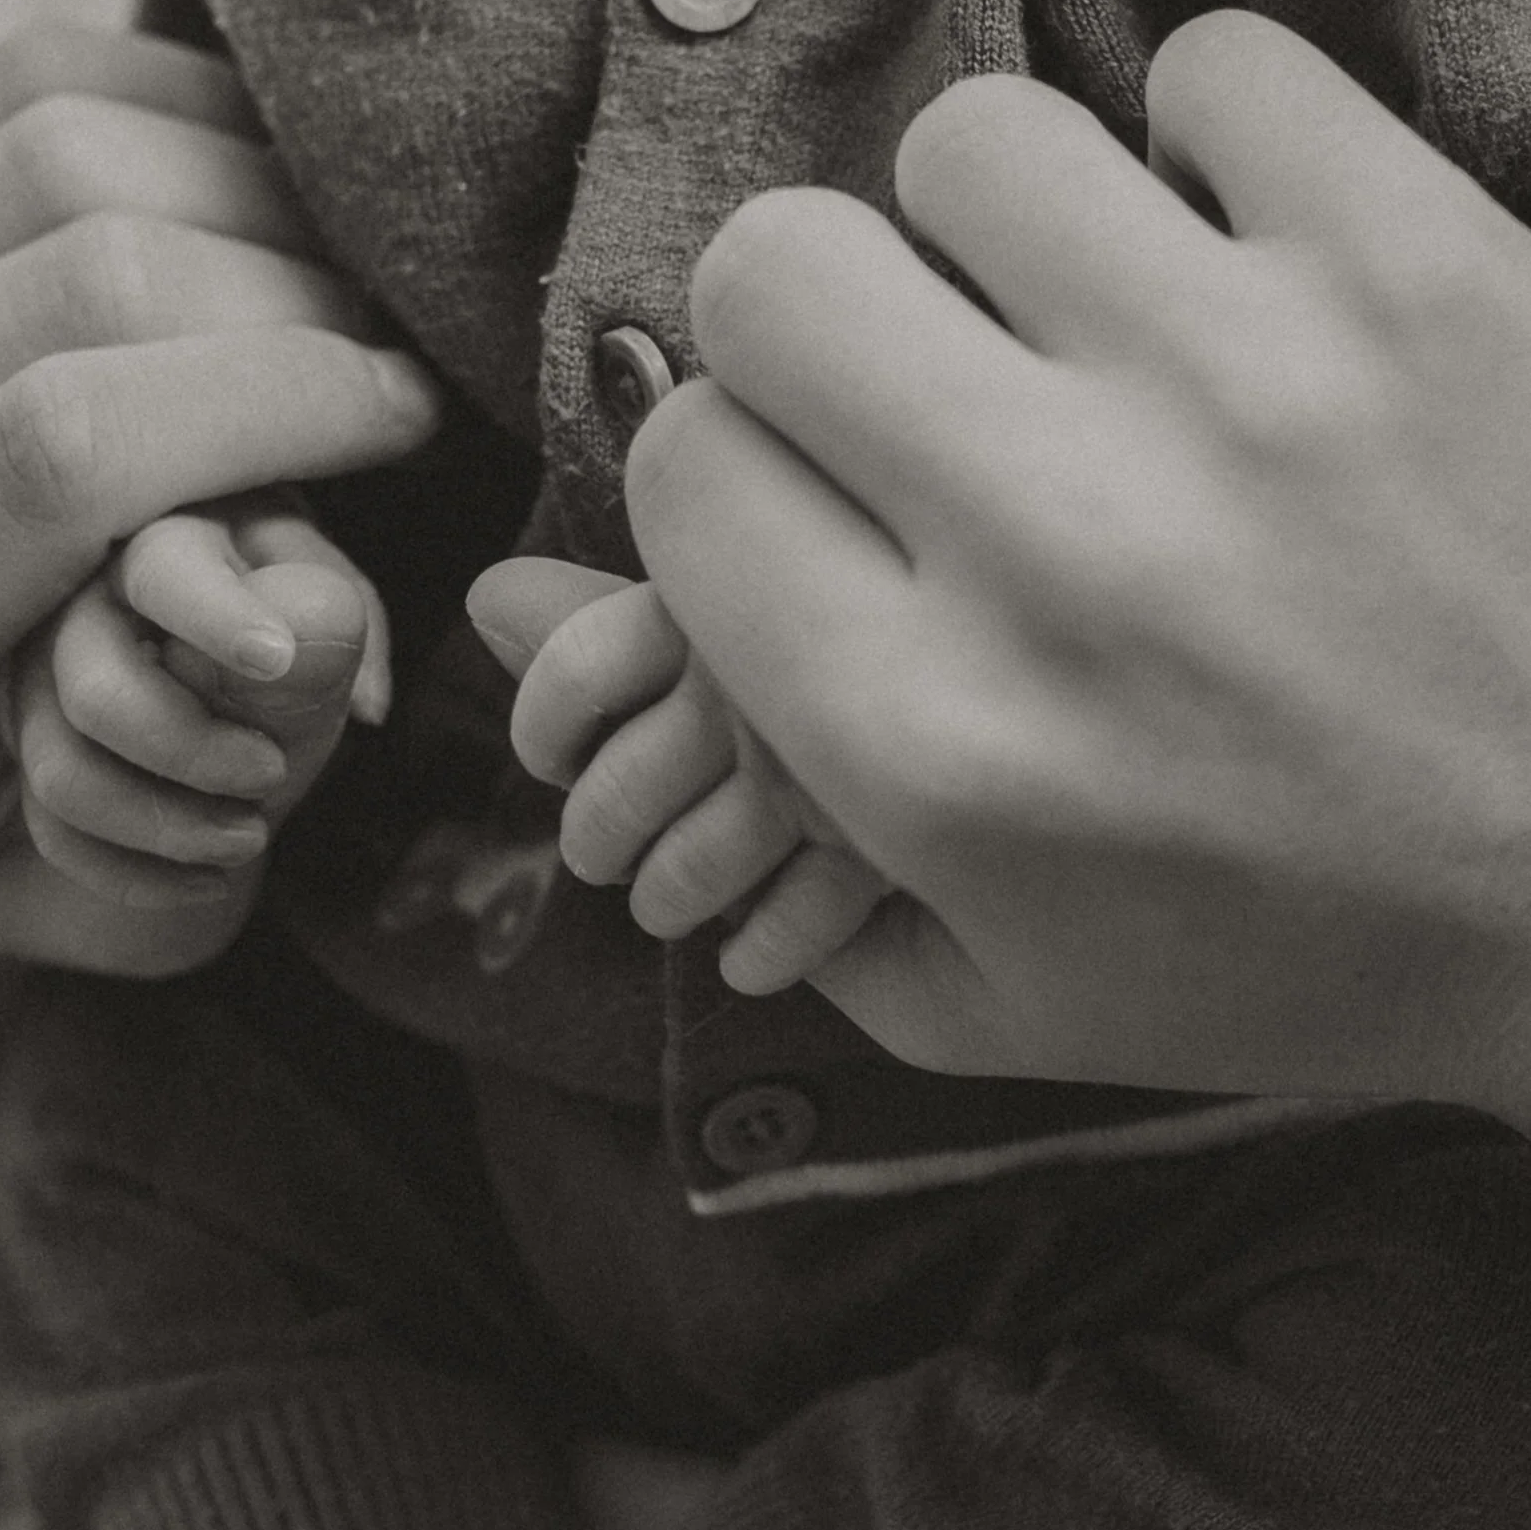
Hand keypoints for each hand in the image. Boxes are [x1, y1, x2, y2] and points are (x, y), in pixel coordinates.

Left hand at [0, 27, 441, 972]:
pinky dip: (187, 119)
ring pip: (56, 151)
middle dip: (293, 301)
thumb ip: (238, 751)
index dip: (278, 399)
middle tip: (397, 364)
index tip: (408, 413)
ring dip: (258, 200)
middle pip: (72, 273)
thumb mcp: (154, 875)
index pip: (60, 446)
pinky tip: (269, 209)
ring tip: (343, 299)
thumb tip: (311, 596)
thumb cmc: (38, 847)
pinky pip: (26, 87)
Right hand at [10, 494, 379, 906]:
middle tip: (273, 772)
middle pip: (96, 690)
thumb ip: (328, 636)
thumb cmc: (290, 642)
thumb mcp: (322, 622)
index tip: (275, 660)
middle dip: (191, 751)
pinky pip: (52, 832)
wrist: (240, 711)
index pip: (166, 566)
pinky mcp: (23, 753)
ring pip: (63, 770)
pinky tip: (204, 878)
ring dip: (169, 825)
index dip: (217, 616)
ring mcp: (36, 679)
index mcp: (169, 538)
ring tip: (248, 836)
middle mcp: (78, 603)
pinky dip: (135, 874)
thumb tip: (359, 689)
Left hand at [470, 557, 888, 991]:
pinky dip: (757, 948)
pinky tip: (749, 949)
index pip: (574, 671)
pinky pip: (784, 926)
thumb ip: (614, 598)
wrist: (1047, 622)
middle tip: (603, 844)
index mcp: (720, 591)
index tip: (555, 748)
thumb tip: (483, 601)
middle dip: (599, 833)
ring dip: (667, 894)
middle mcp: (765, 679)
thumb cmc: (885, 590)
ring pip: (687, 870)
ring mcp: (828, 768)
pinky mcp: (895, 843)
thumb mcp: (746, 580)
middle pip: (618, 790)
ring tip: (665, 899)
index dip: (547, 723)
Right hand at [625, 10, 1530, 1180]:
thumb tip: (561, 649)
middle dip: (818, 325)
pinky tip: (1256, 261)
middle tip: (931, 382)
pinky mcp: (1425, 269)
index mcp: (933, 742)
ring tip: (1099, 315)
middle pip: (774, 274)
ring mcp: (1248, 388)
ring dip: (1008, 227)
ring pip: (976, 146)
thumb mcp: (1011, 998)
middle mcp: (1061, 550)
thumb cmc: (1327, 961)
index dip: (736, 466)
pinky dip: (1217, 149)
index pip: (684, 470)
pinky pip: (1218, 74)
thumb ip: (771, 863)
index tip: (824, 489)